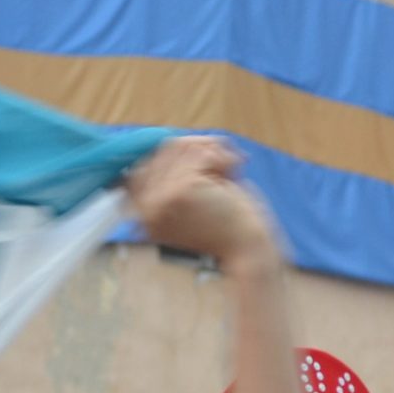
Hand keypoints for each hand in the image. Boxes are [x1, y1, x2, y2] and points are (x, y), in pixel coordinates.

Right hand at [125, 136, 276, 265]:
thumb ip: (177, 178)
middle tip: (223, 158)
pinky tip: (234, 170)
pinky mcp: (180, 191)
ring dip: (212, 152)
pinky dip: (222, 157)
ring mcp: (159, 199)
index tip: (202, 152)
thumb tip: (177, 140)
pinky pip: (199, 153)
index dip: (174, 153)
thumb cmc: (228, 229)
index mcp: (145, 214)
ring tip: (230, 167)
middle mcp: (146, 207)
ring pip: (181, 147)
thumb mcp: (195, 204)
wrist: (247, 252)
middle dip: (197, 149)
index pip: (145, 164)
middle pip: (163, 150)